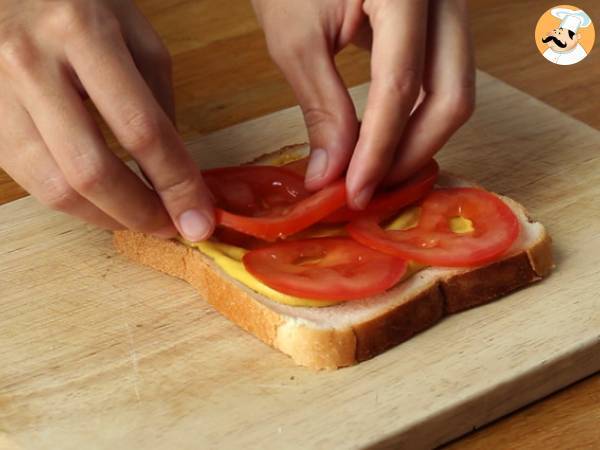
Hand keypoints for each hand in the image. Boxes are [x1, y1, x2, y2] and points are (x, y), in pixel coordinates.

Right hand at [0, 0, 213, 240]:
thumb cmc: (78, 4)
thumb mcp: (136, 34)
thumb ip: (158, 101)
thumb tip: (176, 171)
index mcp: (82, 32)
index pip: (141, 128)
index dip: (176, 183)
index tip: (200, 217)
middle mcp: (30, 63)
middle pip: (92, 171)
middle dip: (140, 213)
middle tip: (172, 226)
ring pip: (55, 187)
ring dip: (107, 217)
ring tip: (141, 218)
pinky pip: (31, 182)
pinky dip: (76, 203)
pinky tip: (104, 203)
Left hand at [252, 0, 474, 208]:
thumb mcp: (295, 37)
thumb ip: (322, 107)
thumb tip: (331, 174)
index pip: (402, 83)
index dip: (379, 148)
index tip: (355, 192)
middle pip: (452, 95)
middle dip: (410, 152)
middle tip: (369, 189)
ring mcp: (448, 8)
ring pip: (454, 92)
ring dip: (416, 141)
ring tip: (373, 172)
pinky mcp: (438, 24)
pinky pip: (442, 81)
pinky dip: (415, 118)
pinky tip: (384, 141)